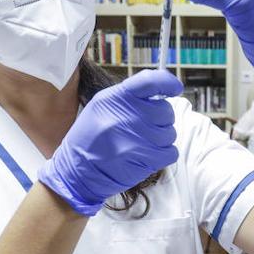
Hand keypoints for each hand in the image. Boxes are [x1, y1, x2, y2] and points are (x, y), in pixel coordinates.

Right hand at [37, 69, 182, 215]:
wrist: (77, 173)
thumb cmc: (90, 139)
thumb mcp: (100, 108)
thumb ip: (128, 97)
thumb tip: (161, 91)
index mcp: (115, 98)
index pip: (150, 81)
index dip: (167, 82)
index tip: (175, 88)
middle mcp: (126, 116)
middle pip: (165, 110)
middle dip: (160, 120)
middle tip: (144, 128)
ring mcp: (136, 138)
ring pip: (169, 133)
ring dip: (161, 140)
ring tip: (141, 144)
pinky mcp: (144, 160)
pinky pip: (171, 152)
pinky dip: (163, 155)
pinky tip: (147, 155)